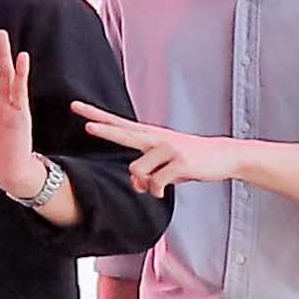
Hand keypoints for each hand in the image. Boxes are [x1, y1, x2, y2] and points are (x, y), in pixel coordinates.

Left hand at [76, 104, 234, 195]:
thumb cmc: (190, 159)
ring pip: (137, 171)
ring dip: (144, 184)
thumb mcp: (164, 164)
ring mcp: (168, 148)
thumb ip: (145, 172)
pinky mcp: (179, 162)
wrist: (222, 156)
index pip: (118, 124)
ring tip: (157, 185)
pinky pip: (156, 184)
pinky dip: (156, 192)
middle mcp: (156, 138)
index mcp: (150, 135)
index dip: (97, 116)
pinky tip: (163, 191)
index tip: (76, 106)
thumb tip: (136, 184)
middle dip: (104, 130)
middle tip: (86, 125)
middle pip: (124, 133)